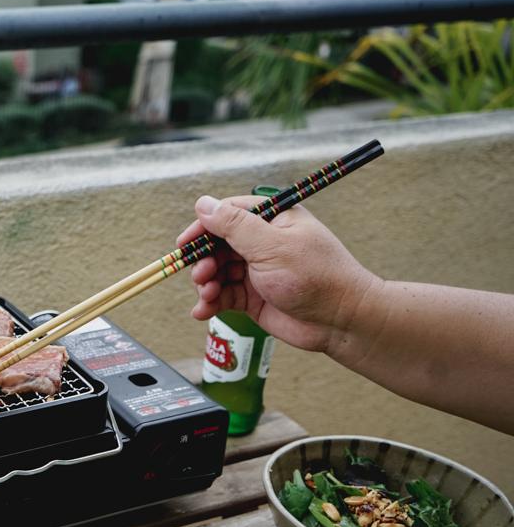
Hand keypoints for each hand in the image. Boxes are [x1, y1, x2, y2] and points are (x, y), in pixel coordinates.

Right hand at [177, 195, 379, 353]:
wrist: (340, 322)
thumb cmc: (315, 277)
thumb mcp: (271, 246)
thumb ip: (234, 226)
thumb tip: (203, 204)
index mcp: (273, 220)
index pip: (229, 214)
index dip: (204, 228)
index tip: (185, 243)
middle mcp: (263, 243)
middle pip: (218, 244)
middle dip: (204, 260)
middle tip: (201, 275)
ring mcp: (257, 271)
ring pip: (217, 271)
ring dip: (206, 283)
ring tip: (207, 294)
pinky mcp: (253, 297)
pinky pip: (222, 296)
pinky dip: (210, 303)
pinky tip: (202, 311)